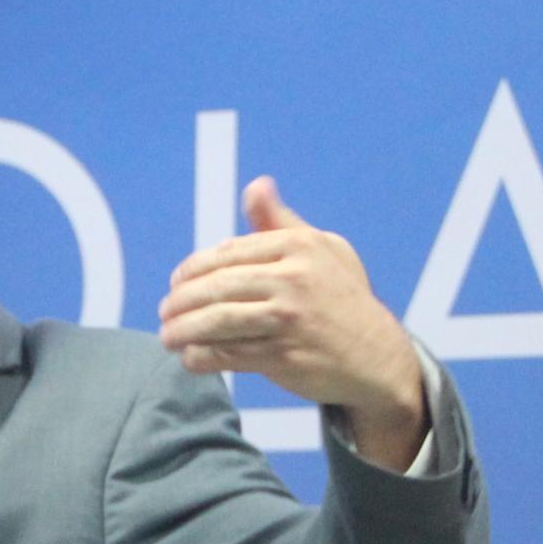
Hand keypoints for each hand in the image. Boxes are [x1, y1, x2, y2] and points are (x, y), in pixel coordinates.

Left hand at [160, 176, 424, 468]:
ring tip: (168, 337)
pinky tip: (190, 358)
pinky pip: (228, 354)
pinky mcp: (285, 355)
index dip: (193, 270)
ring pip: (217, 320)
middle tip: (164, 312)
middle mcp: (294, 278)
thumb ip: (281, 222)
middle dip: (180, 302)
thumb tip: (256, 185)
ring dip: (182, 331)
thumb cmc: (343, 300)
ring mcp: (289, 318)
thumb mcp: (323, 251)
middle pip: (216, 286)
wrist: (378, 358)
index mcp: (299, 246)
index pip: (227, 254)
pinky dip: (202, 357)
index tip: (176, 284)